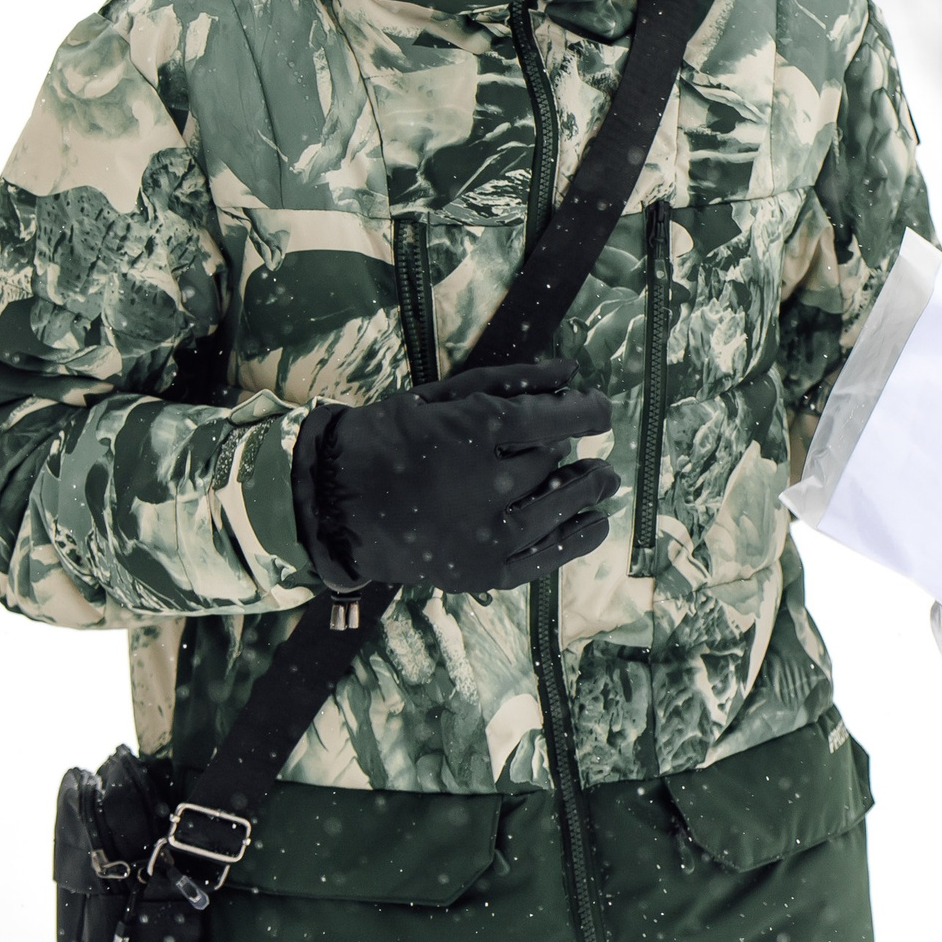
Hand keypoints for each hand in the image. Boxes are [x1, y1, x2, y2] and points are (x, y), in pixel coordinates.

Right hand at [291, 360, 619, 593]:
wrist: (338, 502)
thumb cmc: (390, 437)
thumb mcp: (442, 396)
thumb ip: (509, 383)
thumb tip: (569, 371)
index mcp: (478, 431)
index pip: (558, 418)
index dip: (588, 412)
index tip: (601, 409)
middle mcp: (490, 483)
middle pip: (554, 461)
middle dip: (571, 449)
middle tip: (581, 446)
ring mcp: (489, 533)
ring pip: (561, 505)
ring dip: (588, 488)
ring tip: (604, 478)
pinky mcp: (485, 570)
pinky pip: (547, 555)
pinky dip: (578, 537)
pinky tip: (596, 521)